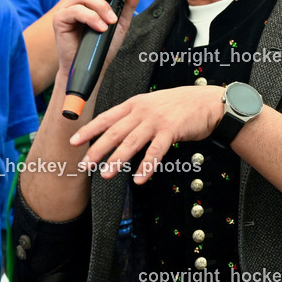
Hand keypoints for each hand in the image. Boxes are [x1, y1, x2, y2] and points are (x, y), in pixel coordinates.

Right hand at [52, 0, 144, 73]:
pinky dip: (91, 17)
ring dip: (100, 7)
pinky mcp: (60, 20)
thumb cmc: (103, 43)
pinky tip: (100, 27)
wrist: (92, 66)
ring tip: (110, 22)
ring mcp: (67, 8)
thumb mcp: (121, 22)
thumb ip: (129, 3)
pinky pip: (75, 10)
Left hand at [71, 86, 222, 182]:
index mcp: (135, 104)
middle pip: (114, 132)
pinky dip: (146, 166)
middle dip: (97, 149)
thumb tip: (116, 133)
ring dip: (117, 159)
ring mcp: (156, 120)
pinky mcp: (171, 130)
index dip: (89, 130)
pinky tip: (139, 179)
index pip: (106, 118)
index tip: (74, 142)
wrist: (207, 102)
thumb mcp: (152, 105)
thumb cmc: (180, 105)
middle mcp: (142, 111)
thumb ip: (135, 117)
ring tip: (106, 174)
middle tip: (84, 165)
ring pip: (131, 142)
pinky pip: (155, 151)